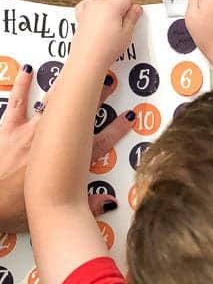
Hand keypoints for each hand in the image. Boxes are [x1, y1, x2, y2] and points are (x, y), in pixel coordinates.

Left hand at [0, 67, 131, 232]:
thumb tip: (110, 203)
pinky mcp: (9, 128)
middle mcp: (54, 143)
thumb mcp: (58, 212)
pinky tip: (29, 70)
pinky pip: (18, 102)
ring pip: (54, 104)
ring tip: (77, 72)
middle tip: (108, 82)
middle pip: (80, 116)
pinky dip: (23, 86)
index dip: (118, 128)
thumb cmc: (16, 212)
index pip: (101, 142)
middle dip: (96, 97)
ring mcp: (32, 133)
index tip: (130, 116)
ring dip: (67, 87)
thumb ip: (88, 206)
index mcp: (68, 165)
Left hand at [71, 0, 141, 68]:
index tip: (132, 19)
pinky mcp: (80, 16)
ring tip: (111, 23)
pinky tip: (98, 19)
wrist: (88, 58)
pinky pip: (88, 5)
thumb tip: (136, 9)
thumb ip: (133, 18)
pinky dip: (93, 9)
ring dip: (107, 7)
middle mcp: (98, 2)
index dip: (131, 9)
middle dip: (120, 8)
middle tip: (123, 25)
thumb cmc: (105, 48)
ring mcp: (87, 8)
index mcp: (112, 4)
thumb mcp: (127, 34)